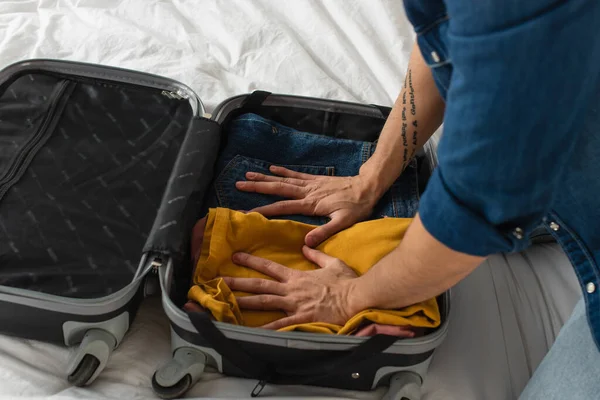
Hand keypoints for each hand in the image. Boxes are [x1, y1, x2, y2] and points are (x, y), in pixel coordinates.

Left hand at [223, 246, 358, 329]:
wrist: (356, 298)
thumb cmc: (346, 281)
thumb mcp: (332, 262)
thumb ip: (316, 255)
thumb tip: (305, 246)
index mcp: (297, 276)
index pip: (270, 267)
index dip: (251, 261)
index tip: (236, 256)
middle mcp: (291, 290)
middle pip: (260, 285)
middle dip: (238, 282)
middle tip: (219, 280)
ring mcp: (294, 305)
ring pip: (264, 302)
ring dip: (244, 301)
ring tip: (227, 302)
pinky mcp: (300, 319)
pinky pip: (279, 325)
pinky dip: (266, 329)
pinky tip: (251, 332)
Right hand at [235, 166, 378, 246]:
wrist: (367, 187)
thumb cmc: (356, 207)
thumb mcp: (343, 222)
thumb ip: (324, 232)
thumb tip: (305, 242)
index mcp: (310, 204)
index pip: (282, 207)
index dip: (264, 210)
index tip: (247, 213)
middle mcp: (307, 192)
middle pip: (277, 189)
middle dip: (257, 188)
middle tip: (238, 185)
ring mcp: (310, 184)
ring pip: (283, 180)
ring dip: (265, 177)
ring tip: (248, 175)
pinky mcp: (315, 179)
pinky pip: (296, 174)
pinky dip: (283, 171)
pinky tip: (272, 168)